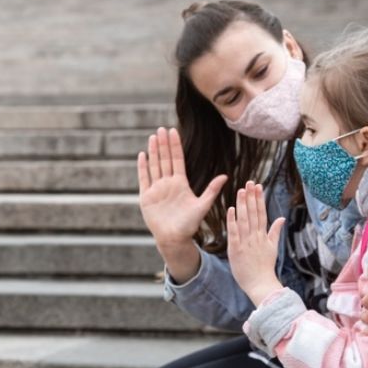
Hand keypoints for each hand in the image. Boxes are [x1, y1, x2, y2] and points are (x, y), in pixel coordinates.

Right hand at [137, 127, 226, 281]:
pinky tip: (142, 155)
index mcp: (181, 184)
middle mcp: (168, 184)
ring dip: (153, 151)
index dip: (175, 145)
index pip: (177, 160)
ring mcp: (156, 189)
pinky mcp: (146, 197)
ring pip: (154, 166)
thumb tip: (225, 176)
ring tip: (153, 137)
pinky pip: (143, 179)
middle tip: (162, 128)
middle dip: (163, 144)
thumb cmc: (189, 225)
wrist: (174, 239)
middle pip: (165, 159)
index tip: (173, 131)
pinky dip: (142, 167)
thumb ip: (212, 190)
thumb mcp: (203, 206)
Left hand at [227, 181, 284, 305]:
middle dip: (251, 197)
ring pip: (244, 220)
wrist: (260, 284)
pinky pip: (234, 233)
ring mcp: (246, 242)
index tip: (258, 186)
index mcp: (263, 235)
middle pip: (253, 213)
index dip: (259, 199)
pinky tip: (231, 209)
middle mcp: (255, 237)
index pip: (261, 213)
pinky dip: (232, 221)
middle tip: (249, 182)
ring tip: (241, 190)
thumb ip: (275, 232)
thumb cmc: (265, 267)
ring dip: (242, 204)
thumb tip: (282, 218)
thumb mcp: (273, 248)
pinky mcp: (236, 249)